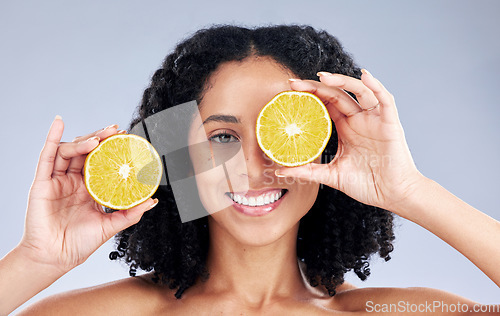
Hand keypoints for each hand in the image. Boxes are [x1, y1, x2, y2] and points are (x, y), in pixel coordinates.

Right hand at [19, 116, 157, 272]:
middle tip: (116, 131)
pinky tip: (59, 123)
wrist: (56, 258)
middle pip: (86, 152)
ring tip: (98, 139)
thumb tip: (151, 201)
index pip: (101, 161)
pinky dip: (52, 137)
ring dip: (84, 140)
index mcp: (89, 189)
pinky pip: (46, 156)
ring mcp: (57, 180)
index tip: (125, 138)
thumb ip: (130, 213)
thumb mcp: (110, 225)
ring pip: (69, 151)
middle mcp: (74, 181)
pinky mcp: (42, 183)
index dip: (111, 149)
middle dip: (101, 139)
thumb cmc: (79, 244)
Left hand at [277, 71, 424, 214]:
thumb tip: (280, 171)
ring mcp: (374, 120)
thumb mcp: (332, 176)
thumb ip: (308, 171)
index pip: (325, 104)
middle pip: (337, 95)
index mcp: (345, 128)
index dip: (309, 95)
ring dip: (342, 81)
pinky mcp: (390, 123)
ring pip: (359, 91)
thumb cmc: (367, 185)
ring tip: (322, 77)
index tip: (289, 90)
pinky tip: (365, 76)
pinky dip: (376, 86)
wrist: (392, 195)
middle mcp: (358, 120)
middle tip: (294, 83)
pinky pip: (385, 99)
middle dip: (316, 86)